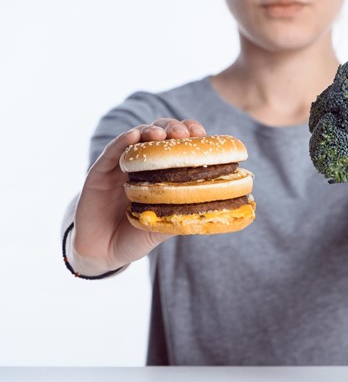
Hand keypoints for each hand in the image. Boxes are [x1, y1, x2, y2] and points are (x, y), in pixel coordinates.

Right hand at [70, 118, 206, 275]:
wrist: (102, 252)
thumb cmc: (135, 237)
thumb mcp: (163, 226)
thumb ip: (180, 214)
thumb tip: (213, 210)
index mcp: (161, 173)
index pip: (178, 146)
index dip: (190, 136)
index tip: (202, 135)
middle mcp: (142, 164)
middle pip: (159, 134)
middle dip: (174, 129)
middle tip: (185, 134)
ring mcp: (121, 165)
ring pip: (137, 136)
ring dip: (151, 130)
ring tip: (161, 135)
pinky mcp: (100, 171)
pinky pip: (112, 151)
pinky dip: (123, 141)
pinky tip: (133, 136)